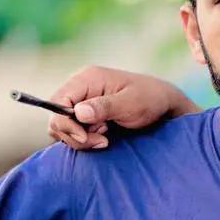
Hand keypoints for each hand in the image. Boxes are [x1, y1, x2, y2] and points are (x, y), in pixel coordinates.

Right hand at [46, 66, 193, 151]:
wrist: (163, 105)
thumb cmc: (150, 99)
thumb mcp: (130, 103)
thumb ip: (104, 107)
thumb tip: (79, 112)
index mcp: (87, 78)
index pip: (58, 102)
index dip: (65, 123)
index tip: (85, 137)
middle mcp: (79, 88)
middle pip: (56, 117)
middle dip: (75, 135)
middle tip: (101, 141)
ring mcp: (81, 102)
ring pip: (63, 127)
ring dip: (81, 139)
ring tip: (105, 138)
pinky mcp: (85, 115)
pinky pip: (72, 131)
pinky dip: (84, 139)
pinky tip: (103, 137)